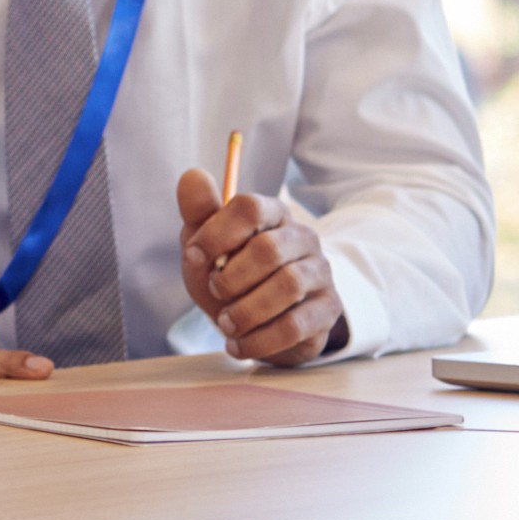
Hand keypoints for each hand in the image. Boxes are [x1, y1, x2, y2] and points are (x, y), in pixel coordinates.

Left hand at [175, 170, 343, 362]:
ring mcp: (320, 273)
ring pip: (287, 287)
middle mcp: (303, 238)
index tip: (192, 256)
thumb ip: (200, 214)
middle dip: (232, 277)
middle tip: (215, 292)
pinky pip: (295, 325)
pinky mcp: (326, 310)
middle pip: (268, 249)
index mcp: (273, 213)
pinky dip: (259, 340)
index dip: (216, 232)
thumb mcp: (208, 247)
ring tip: (225, 323)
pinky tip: (238, 345)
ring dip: (246, 311)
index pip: (250, 207)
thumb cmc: (231, 277)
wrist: (261, 322)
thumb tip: (192, 174)